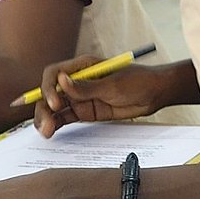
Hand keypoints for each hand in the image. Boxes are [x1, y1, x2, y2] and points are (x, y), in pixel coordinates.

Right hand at [33, 55, 170, 137]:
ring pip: (54, 107)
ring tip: (46, 131)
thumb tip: (61, 81)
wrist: (155, 94)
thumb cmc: (138, 82)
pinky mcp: (85, 111)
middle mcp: (76, 81)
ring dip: (46, 118)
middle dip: (44, 107)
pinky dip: (55, 123)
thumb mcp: (113, 85)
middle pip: (50, 92)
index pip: (54, 74)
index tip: (56, 103)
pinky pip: (64, 117)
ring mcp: (80, 97)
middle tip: (46, 124)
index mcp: (82, 66)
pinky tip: (49, 132)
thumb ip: (87, 87)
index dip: (49, 88)